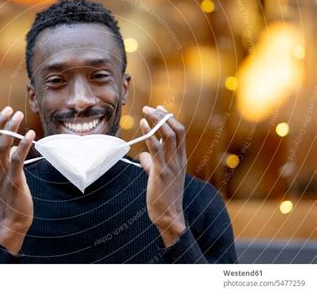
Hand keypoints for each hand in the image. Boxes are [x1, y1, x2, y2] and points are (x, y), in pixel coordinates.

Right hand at [0, 106, 34, 254]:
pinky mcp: (14, 182)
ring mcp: (2, 176)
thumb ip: (5, 164)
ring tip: (19, 115)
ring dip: (10, 128)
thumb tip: (14, 147)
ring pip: (1, 146)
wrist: (11, 224)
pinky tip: (31, 133)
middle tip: (10, 109)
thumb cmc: (10, 201)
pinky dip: (23, 144)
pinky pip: (16, 160)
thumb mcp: (3, 179)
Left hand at [139, 105, 186, 246]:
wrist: (169, 217)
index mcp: (181, 160)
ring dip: (157, 120)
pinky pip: (156, 148)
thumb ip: (152, 165)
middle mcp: (179, 160)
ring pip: (169, 135)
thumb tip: (143, 157)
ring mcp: (172, 165)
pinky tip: (143, 124)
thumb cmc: (163, 198)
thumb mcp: (159, 177)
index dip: (170, 119)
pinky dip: (150, 133)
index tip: (160, 109)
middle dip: (163, 115)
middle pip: (176, 130)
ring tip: (146, 111)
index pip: (179, 133)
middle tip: (150, 107)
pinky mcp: (161, 172)